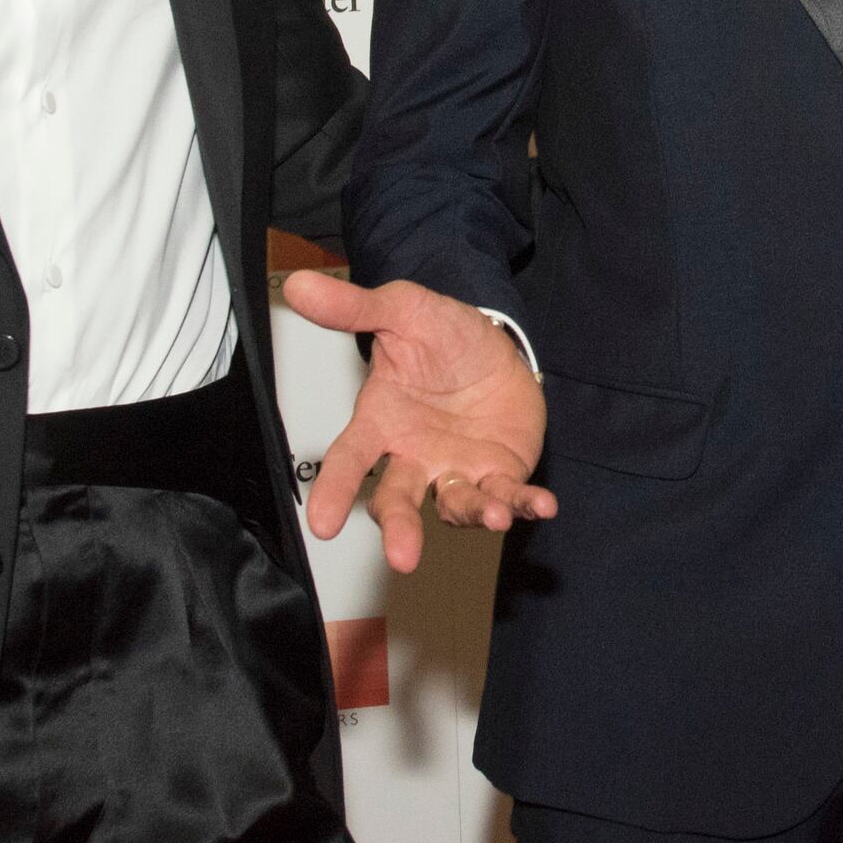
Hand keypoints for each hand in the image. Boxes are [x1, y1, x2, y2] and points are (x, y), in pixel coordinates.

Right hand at [285, 271, 556, 574]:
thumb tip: (300, 286)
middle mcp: (414, 456)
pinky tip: (541, 506)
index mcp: (381, 423)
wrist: (493, 342)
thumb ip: (353, 307)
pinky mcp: (498, 473)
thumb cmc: (440, 335)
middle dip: (399, 528)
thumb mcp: (400, 309)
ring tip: (490, 516)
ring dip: (472, 513)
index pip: (349, 460)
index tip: (321, 524)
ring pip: (456, 504)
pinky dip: (523, 504)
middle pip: (398, 500)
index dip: (332, 491)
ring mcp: (457, 469)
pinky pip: (509, 495)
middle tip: (402, 556)